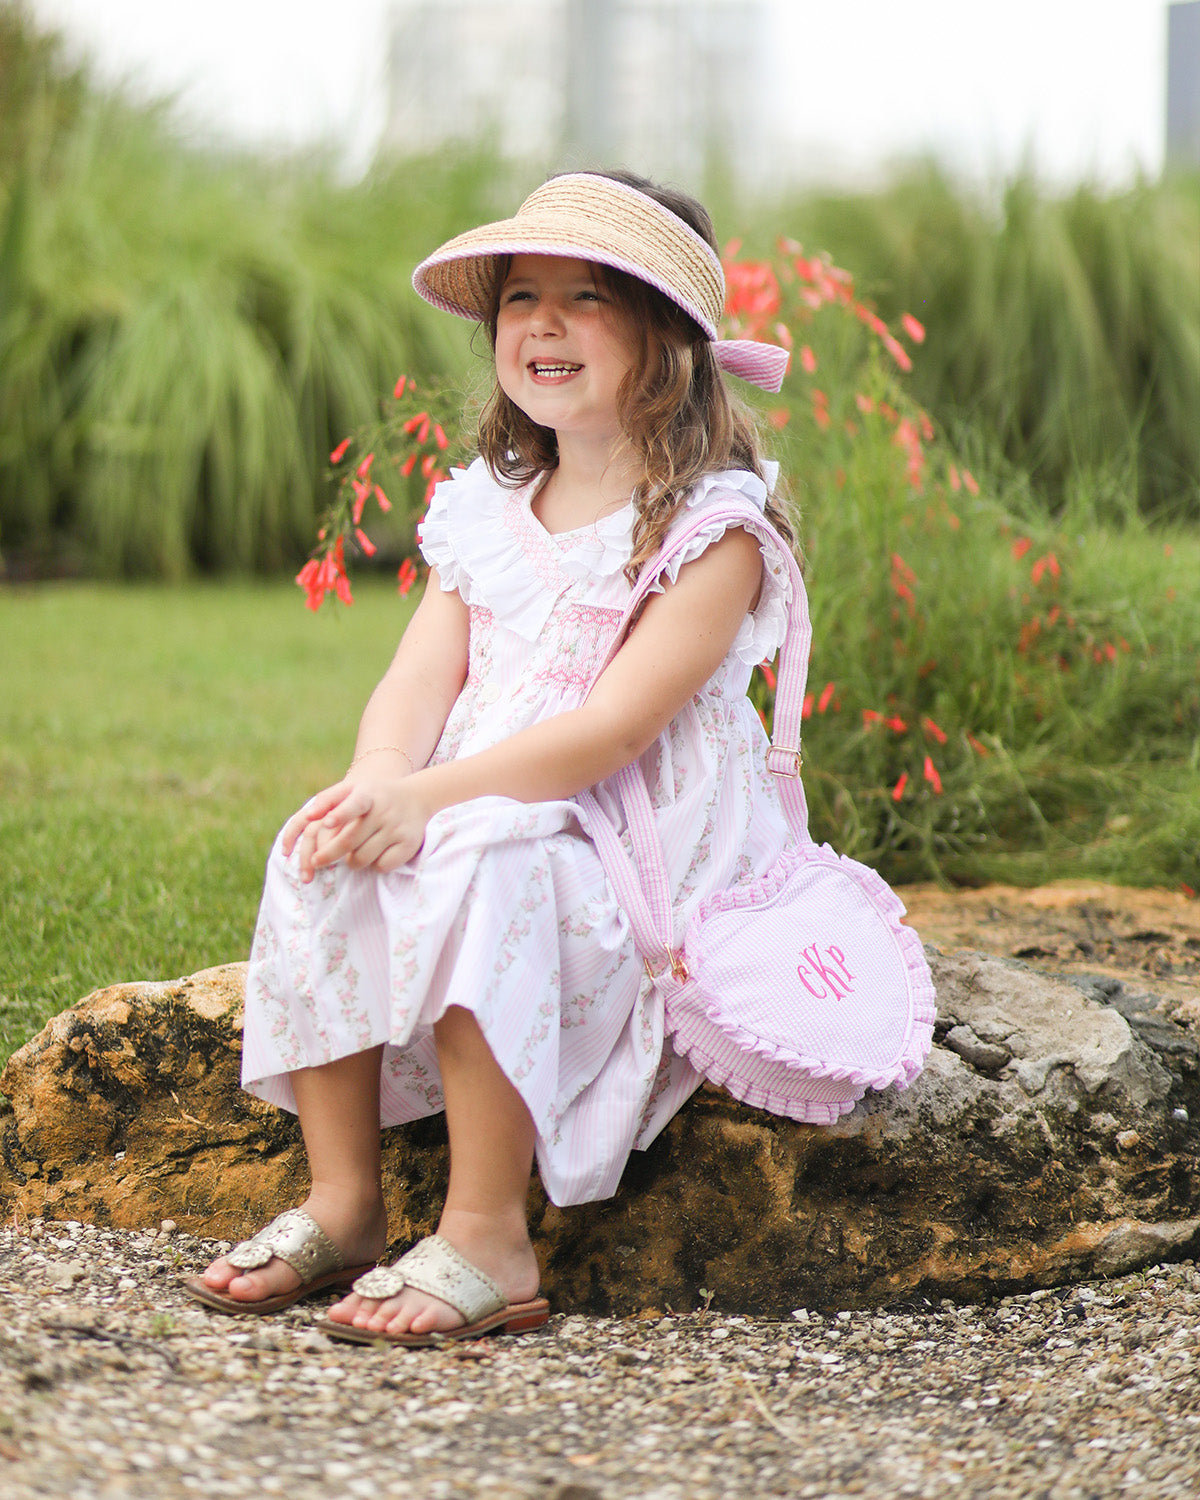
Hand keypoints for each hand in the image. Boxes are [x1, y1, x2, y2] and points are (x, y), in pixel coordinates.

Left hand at [282, 772, 432, 881]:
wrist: (417, 797)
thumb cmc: (373, 795)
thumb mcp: (353, 788)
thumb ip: (328, 799)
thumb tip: (308, 816)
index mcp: (367, 794)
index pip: (354, 804)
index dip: (340, 814)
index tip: (327, 823)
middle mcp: (384, 811)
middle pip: (349, 841)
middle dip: (328, 854)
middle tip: (316, 862)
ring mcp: (397, 829)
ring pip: (363, 858)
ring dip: (351, 861)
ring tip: (351, 855)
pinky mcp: (408, 845)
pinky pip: (381, 866)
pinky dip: (373, 865)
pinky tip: (374, 855)